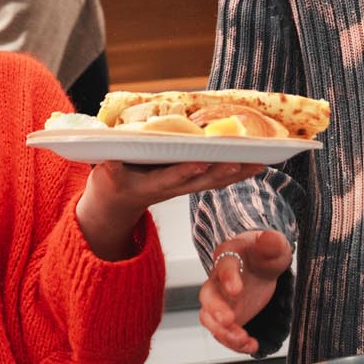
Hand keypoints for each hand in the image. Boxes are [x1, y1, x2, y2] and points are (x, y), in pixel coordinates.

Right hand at [73, 160, 264, 260]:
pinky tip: (255, 163)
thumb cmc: (111, 184)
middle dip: (221, 172)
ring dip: (237, 172)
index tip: (201, 163)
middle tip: (241, 161)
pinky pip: (217, 178)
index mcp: (150, 186)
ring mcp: (184, 187)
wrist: (117, 202)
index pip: (170, 179)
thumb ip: (109, 169)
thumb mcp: (105, 177)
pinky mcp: (190, 183)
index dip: (185, 172)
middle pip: (201, 181)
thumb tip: (110, 160)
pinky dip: (236, 172)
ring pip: (214, 180)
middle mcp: (172, 188)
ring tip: (259, 161)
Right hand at [198, 229, 293, 353]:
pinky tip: (252, 346)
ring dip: (223, 332)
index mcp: (228, 257)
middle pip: (207, 295)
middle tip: (229, 320)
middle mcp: (217, 280)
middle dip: (215, 310)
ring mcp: (219, 302)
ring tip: (244, 340)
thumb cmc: (263, 255)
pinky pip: (222, 333)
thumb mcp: (274, 247)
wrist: (261, 269)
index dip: (228, 279)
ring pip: (209, 319)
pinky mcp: (225, 319)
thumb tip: (268, 239)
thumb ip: (271, 243)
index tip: (237, 290)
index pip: (224, 267)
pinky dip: (234, 343)